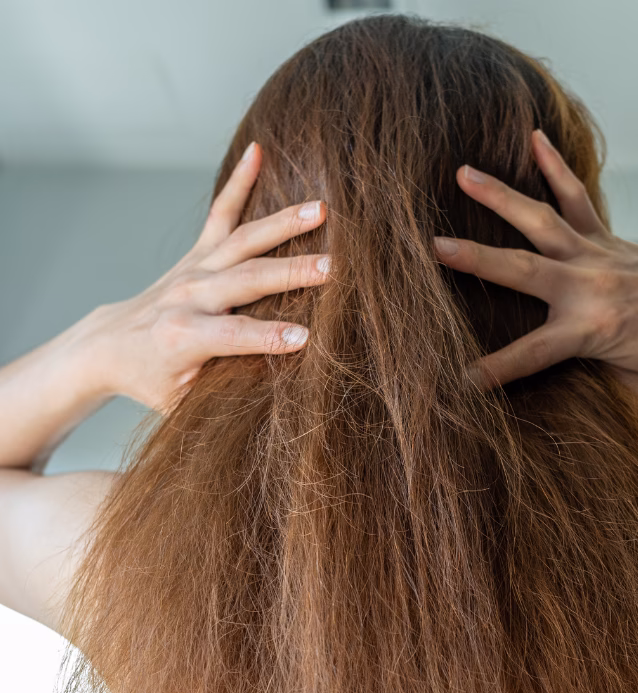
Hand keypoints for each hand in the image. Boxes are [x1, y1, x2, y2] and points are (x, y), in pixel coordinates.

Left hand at [89, 141, 328, 412]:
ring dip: (283, 224)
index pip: (234, 336)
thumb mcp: (186, 400)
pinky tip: (259, 151)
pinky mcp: (197, 253)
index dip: (268, 338)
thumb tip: (279, 384)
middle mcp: (188, 296)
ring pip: (243, 241)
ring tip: (321, 211)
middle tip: (332, 267)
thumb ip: (226, 387)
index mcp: (183, 337)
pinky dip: (239, 181)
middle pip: (246, 280)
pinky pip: (221, 213)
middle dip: (290, 273)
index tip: (306, 339)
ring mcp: (193, 269)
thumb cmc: (153, 380)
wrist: (109, 345)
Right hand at [433, 130, 637, 398]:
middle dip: (477, 260)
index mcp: (593, 329)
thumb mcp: (633, 390)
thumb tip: (544, 401)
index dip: (494, 370)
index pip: (532, 354)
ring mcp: (596, 255)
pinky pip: (577, 197)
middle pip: (523, 269)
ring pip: (542, 220)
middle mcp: (589, 286)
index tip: (459, 380)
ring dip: (500, 196)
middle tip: (435, 247)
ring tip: (463, 174)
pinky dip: (555, 166)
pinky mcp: (604, 237)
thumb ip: (588, 389)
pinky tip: (535, 137)